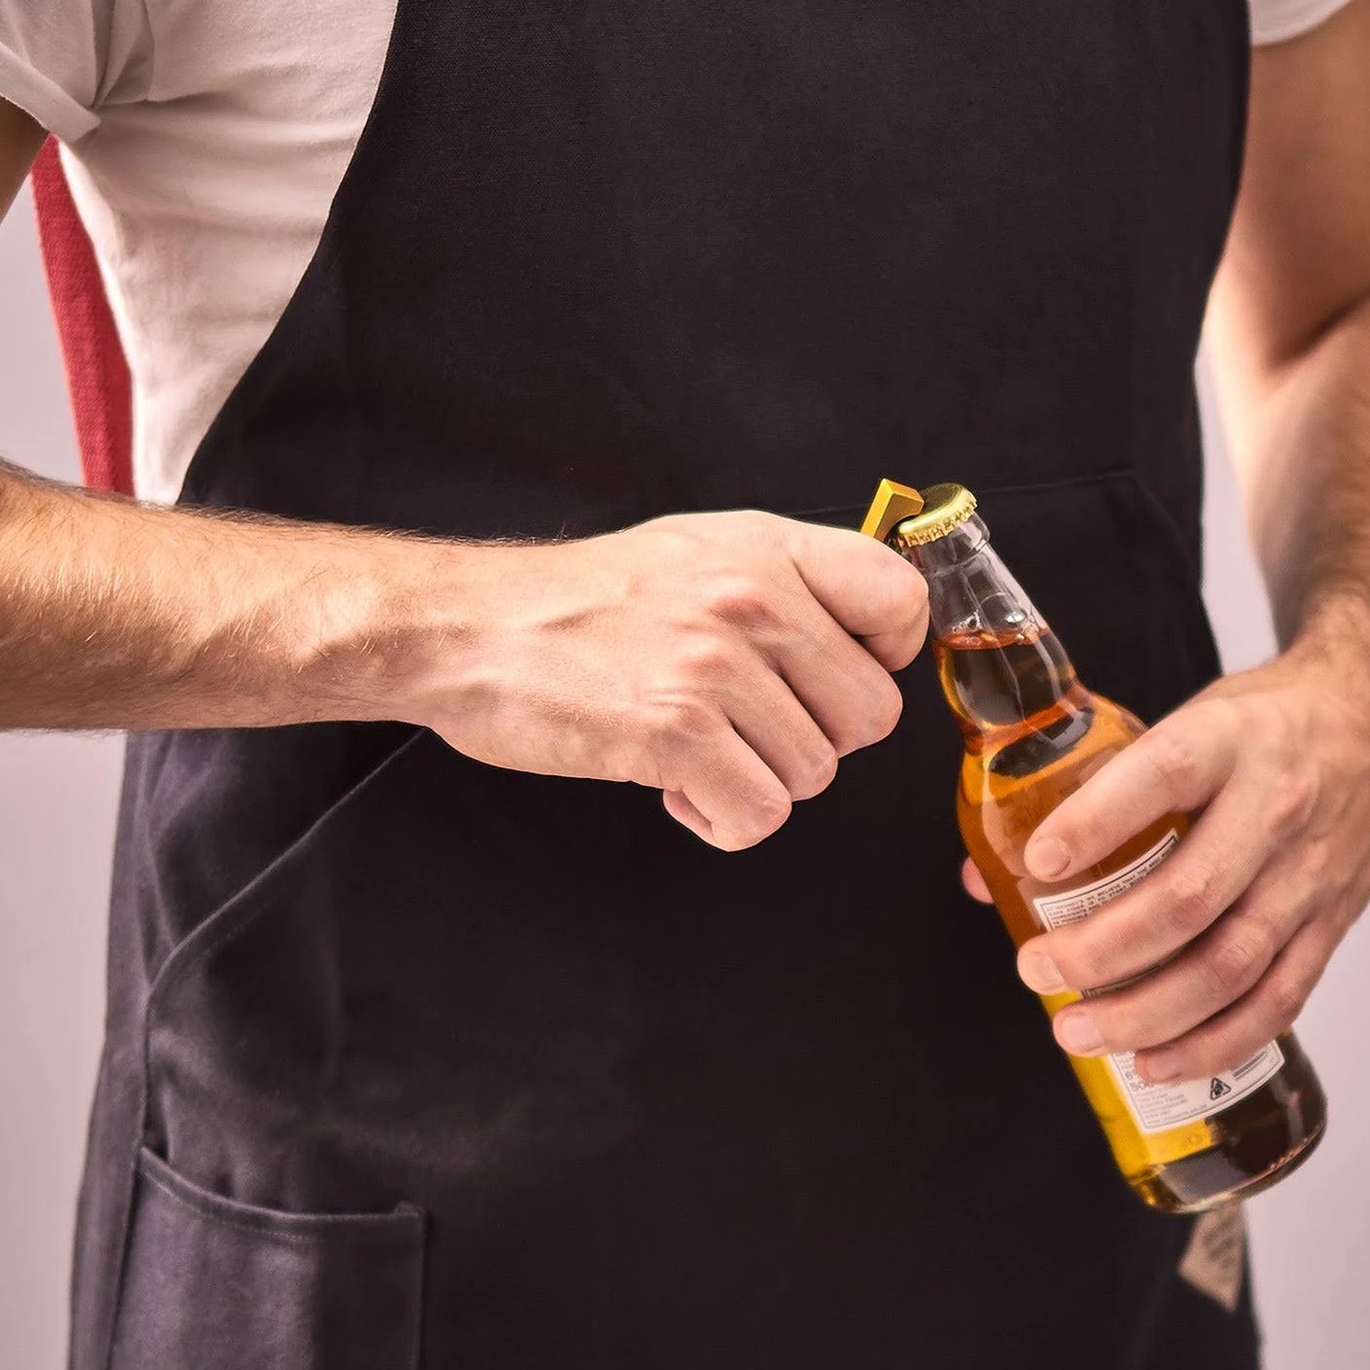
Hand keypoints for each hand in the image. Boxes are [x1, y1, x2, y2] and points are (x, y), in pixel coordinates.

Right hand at [407, 512, 928, 851]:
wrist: (467, 629)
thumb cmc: (577, 601)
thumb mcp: (694, 551)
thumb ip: (781, 580)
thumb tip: (861, 635)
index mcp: (766, 549)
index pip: (902, 602)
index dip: (885, 657)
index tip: (832, 677)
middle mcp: (752, 599)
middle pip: (870, 715)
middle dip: (814, 739)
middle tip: (747, 728)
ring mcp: (715, 666)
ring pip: (813, 775)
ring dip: (756, 781)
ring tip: (694, 748)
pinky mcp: (675, 732)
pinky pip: (758, 815)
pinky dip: (720, 820)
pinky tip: (676, 786)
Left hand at [960, 605, 1369, 1079]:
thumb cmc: (1263, 724)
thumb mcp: (1186, 719)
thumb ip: (1097, 788)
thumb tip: (996, 867)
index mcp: (1228, 740)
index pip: (1160, 777)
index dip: (1094, 824)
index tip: (1035, 865)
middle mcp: (1274, 809)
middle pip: (1188, 898)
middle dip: (1103, 950)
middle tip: (1038, 971)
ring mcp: (1309, 875)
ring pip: (1230, 964)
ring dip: (1146, 1013)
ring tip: (1078, 1031)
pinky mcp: (1333, 923)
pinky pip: (1277, 999)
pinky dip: (1214, 1043)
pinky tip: (1156, 1061)